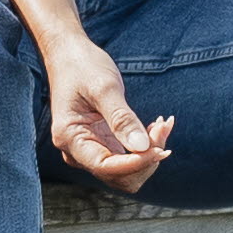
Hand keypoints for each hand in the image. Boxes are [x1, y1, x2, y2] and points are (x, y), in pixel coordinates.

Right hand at [46, 41, 172, 190]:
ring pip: (127, 171)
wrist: (69, 55)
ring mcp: (90, 150)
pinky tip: (156, 126)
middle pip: (120, 177)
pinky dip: (146, 147)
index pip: (106, 167)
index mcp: (70, 138)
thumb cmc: (82, 66)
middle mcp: (77, 152)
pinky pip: (128, 158)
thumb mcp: (103, 87)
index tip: (161, 148)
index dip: (136, 163)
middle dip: (146, 158)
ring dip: (149, 153)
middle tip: (162, 127)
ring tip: (162, 124)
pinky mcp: (102, 145)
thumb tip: (142, 147)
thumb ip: (121, 118)